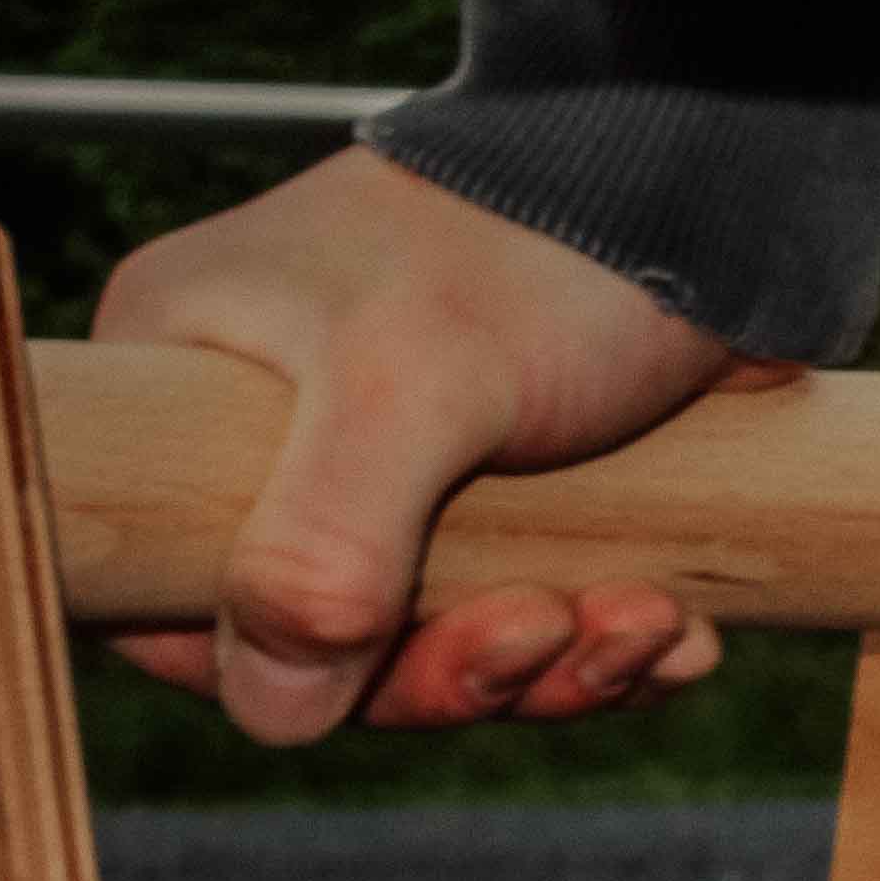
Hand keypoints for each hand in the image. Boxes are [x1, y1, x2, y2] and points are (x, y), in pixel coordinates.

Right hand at [88, 147, 794, 740]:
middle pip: (331, 638)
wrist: (711, 170)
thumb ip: (322, 543)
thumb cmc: (537, 241)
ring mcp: (412, 464)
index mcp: (195, 385)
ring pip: (455, 636)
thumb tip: (273, 710)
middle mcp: (288, 432)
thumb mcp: (410, 384)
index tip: (373, 661)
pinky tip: (682, 631)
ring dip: (557, 663)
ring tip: (647, 619)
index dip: (269, 663)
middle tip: (549, 629)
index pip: (169, 590)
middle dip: (459, 667)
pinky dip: (614, 640)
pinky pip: (550, 614)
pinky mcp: (530, 486)